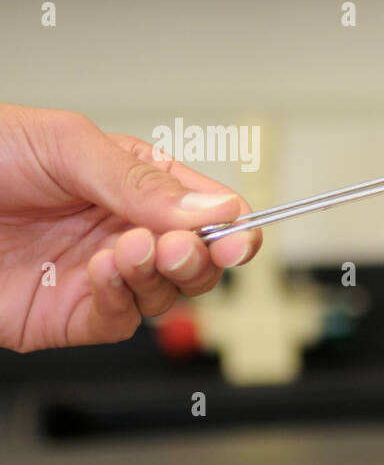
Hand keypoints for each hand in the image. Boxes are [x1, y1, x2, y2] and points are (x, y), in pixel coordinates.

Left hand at [0, 105, 261, 351]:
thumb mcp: (64, 144)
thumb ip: (140, 181)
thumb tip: (211, 208)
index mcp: (130, 185)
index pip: (203, 210)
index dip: (230, 225)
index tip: (238, 233)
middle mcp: (120, 233)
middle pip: (196, 261)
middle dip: (200, 256)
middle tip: (184, 245)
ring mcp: (98, 277)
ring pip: (165, 294)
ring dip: (160, 276)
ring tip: (133, 250)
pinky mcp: (68, 317)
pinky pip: (119, 319)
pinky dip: (123, 298)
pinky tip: (106, 270)